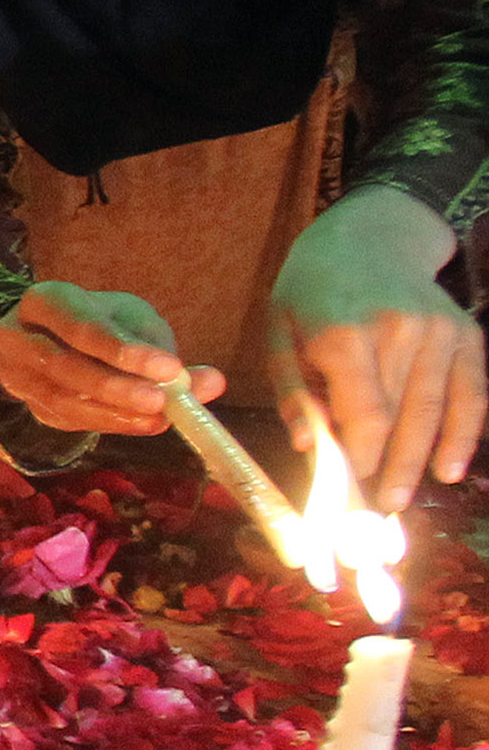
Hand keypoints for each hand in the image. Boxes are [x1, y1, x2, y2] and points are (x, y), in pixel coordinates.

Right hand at [0, 281, 215, 440]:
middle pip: (64, 366)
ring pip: (61, 400)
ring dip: (114, 413)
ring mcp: (16, 375)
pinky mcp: (29, 405)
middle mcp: (17, 337)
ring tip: (158, 418)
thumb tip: (212, 383)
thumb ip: (163, 347)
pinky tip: (142, 425)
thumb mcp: (130, 318)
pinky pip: (67, 420)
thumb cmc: (97, 321)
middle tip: (161, 401)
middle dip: (116, 387)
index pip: (80, 326)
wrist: (48, 337)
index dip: (122, 349)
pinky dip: (108, 424)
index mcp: (44, 301)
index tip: (169, 368)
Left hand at [263, 186, 484, 510]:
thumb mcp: (279, 331)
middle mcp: (399, 332)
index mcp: (344, 333)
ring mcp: (439, 332)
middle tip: (377, 513)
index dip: (361, 459)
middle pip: (402, 421)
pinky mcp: (466, 334)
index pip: (363, 415)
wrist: (369, 236)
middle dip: (389, 472)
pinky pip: (472, 394)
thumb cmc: (311, 289)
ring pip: (436, 414)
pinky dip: (463, 435)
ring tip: (401, 500)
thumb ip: (293, 391)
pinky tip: (448, 471)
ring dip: (421, 462)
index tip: (349, 490)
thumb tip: (307, 449)